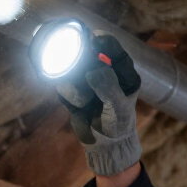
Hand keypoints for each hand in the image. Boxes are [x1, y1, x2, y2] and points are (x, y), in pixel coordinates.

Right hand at [60, 34, 141, 176]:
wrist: (105, 146)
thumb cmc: (118, 125)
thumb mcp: (118, 108)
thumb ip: (108, 88)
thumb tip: (94, 70)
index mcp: (123, 70)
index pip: (112, 46)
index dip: (101, 41)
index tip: (92, 42)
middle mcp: (105, 71)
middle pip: (87, 52)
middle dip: (81, 64)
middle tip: (80, 74)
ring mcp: (88, 80)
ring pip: (72, 70)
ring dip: (74, 87)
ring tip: (84, 104)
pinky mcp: (74, 90)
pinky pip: (63, 85)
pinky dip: (68, 97)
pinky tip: (78, 108)